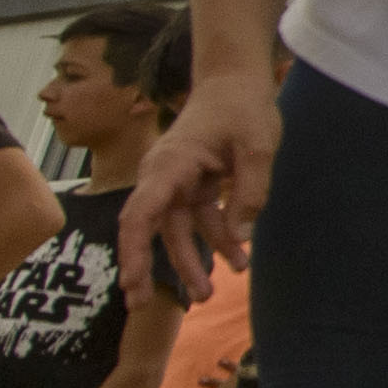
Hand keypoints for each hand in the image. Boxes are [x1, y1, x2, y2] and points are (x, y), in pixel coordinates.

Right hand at [131, 70, 279, 292]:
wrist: (237, 80)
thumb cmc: (243, 106)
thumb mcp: (258, 146)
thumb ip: (249, 192)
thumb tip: (240, 239)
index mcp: (169, 165)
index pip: (141, 214)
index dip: (133, 251)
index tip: (129, 282)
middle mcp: (164, 176)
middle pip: (151, 229)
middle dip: (147, 268)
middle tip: (142, 307)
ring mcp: (178, 181)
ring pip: (178, 230)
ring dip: (192, 261)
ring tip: (207, 295)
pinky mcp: (194, 184)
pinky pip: (200, 218)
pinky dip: (216, 239)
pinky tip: (235, 262)